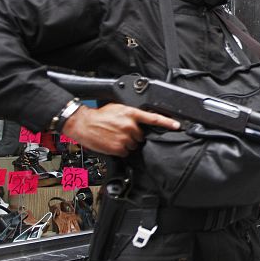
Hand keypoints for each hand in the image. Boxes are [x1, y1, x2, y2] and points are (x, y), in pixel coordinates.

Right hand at [62, 104, 179, 156]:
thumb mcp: (117, 109)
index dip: (167, 122)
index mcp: (130, 113)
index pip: (153, 118)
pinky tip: (112, 143)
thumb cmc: (98, 116)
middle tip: (121, 131)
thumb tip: (140, 121)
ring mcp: (125, 137)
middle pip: (141, 135)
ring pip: (134, 144)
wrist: (82, 123)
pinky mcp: (119, 148)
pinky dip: (121, 149)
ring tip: (115, 136)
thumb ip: (131, 114)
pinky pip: (126, 152)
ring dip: (127, 143)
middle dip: (134, 135)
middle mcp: (129, 125)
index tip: (177, 126)